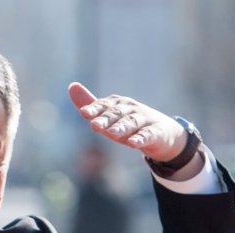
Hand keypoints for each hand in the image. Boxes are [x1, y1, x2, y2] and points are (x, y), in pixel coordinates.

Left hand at [68, 82, 197, 173]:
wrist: (162, 134)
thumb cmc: (129, 125)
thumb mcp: (109, 117)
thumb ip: (91, 105)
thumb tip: (71, 86)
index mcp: (118, 104)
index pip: (104, 106)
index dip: (95, 109)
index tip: (84, 113)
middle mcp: (131, 109)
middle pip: (117, 114)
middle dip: (105, 119)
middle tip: (94, 126)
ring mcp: (144, 119)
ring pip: (132, 123)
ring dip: (122, 127)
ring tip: (112, 133)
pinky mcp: (156, 132)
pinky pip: (147, 135)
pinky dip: (140, 138)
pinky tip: (133, 143)